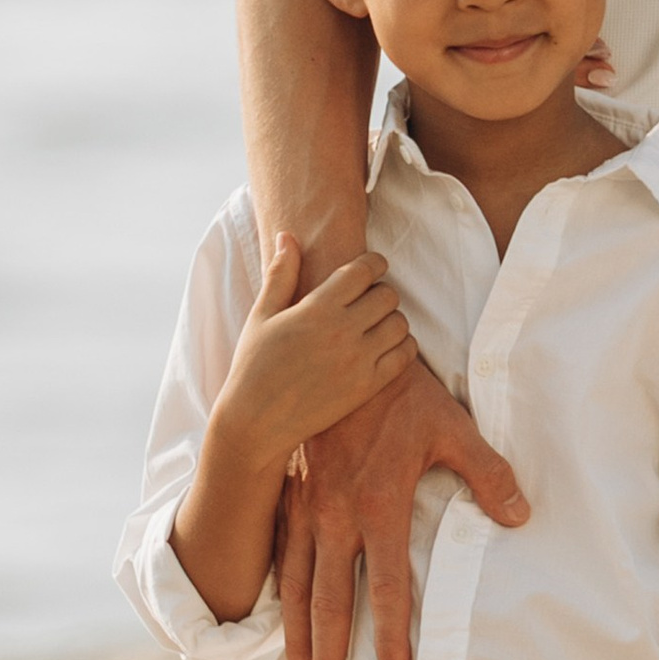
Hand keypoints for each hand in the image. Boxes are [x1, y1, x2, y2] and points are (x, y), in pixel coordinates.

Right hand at [211, 234, 416, 476]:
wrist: (256, 423)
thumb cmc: (254, 366)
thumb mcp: (262, 316)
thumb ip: (281, 274)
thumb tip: (288, 236)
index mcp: (317, 309)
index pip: (364, 270)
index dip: (373, 263)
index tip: (371, 267)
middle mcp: (342, 331)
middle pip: (388, 294)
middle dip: (380, 292)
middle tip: (367, 300)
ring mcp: (358, 360)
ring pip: (400, 323)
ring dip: (392, 319)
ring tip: (375, 324)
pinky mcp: (367, 387)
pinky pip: (405, 355)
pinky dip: (402, 346)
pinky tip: (385, 347)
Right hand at [279, 353, 529, 659]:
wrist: (339, 351)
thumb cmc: (403, 393)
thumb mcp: (454, 427)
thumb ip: (488, 475)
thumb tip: (520, 518)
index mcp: (378, 505)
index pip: (384, 588)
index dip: (388, 636)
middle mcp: (336, 514)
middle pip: (329, 600)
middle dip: (330, 653)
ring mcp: (308, 506)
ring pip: (297, 585)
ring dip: (299, 635)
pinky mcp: (292, 495)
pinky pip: (281, 554)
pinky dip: (279, 594)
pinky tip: (279, 623)